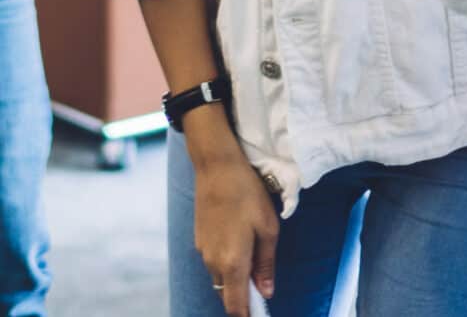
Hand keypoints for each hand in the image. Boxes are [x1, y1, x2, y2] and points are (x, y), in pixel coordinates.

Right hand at [194, 152, 278, 316]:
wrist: (216, 165)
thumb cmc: (247, 194)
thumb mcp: (268, 227)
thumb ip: (266, 263)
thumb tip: (267, 292)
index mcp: (232, 263)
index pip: (235, 306)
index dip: (247, 314)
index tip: (259, 312)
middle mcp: (213, 263)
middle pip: (226, 294)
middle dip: (242, 296)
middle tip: (261, 283)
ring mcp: (203, 251)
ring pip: (219, 278)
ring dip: (234, 277)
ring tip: (252, 256)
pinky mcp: (198, 239)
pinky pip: (213, 262)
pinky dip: (225, 262)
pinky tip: (237, 241)